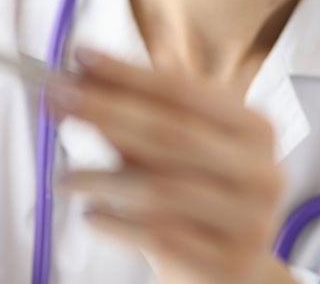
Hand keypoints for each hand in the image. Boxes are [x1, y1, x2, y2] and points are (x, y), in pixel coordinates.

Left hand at [47, 49, 291, 283]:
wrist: (234, 271)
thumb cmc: (201, 193)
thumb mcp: (182, 145)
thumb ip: (140, 108)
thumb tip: (84, 66)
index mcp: (255, 127)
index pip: (182, 90)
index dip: (128, 72)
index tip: (80, 56)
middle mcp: (261, 170)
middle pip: (171, 133)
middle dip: (107, 111)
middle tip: (57, 98)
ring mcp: (251, 220)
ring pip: (162, 188)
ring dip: (103, 178)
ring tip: (64, 177)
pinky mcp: (231, 264)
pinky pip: (161, 238)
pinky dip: (118, 224)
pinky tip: (89, 215)